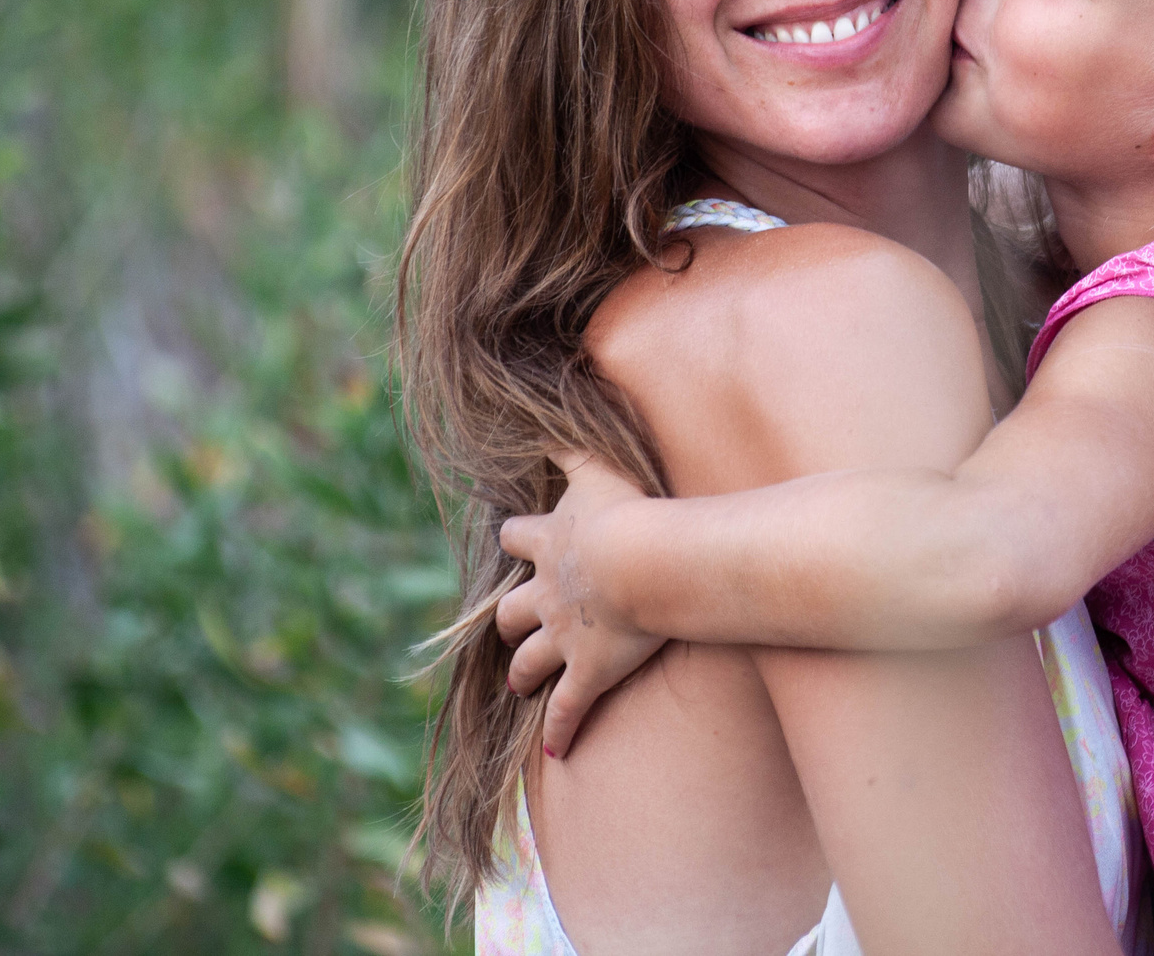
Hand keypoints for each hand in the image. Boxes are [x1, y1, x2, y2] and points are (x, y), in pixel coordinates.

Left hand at [496, 450, 665, 759]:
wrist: (644, 562)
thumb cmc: (627, 509)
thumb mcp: (596, 463)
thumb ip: (573, 438)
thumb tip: (553, 403)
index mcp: (548, 544)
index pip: (516, 538)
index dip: (517, 539)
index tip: (517, 539)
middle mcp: (546, 594)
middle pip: (511, 612)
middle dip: (509, 622)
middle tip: (510, 631)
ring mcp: (564, 638)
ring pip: (529, 662)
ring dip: (523, 674)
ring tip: (519, 685)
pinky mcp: (588, 674)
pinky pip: (568, 710)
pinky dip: (560, 731)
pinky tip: (556, 750)